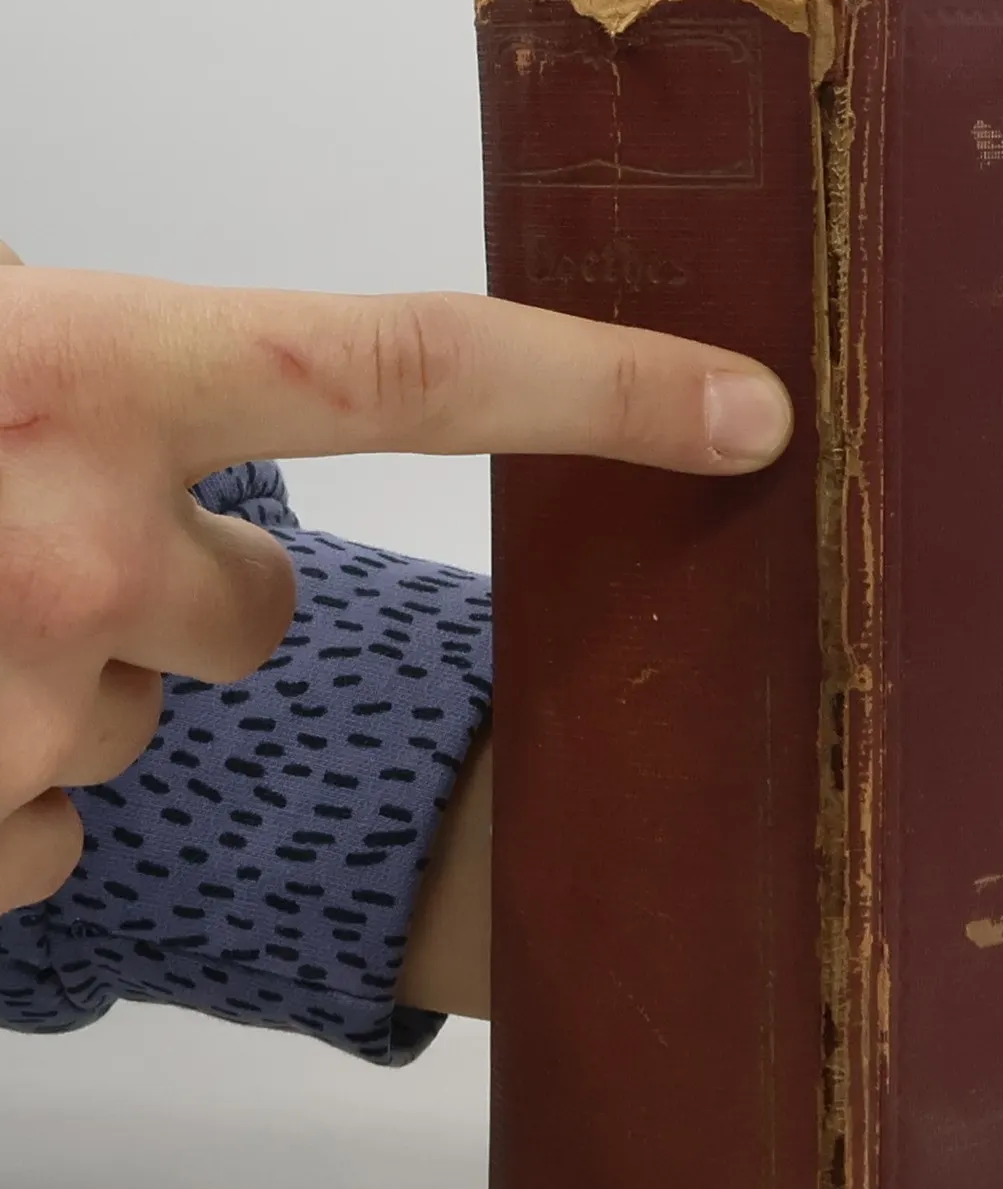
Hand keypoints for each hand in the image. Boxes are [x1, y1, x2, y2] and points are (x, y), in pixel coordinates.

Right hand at [0, 243, 793, 917]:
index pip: (416, 371)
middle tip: (29, 531)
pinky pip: (56, 832)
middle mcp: (77, 551)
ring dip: (62, 673)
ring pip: (144, 716)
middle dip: (188, 588)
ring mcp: (25, 710)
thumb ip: (97, 356)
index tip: (744, 411)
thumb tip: (183, 378)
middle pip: (261, 610)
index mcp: (87, 372)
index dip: (602, 393)